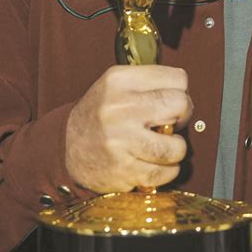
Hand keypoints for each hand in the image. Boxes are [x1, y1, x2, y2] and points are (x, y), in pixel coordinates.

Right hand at [65, 65, 192, 192]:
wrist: (65, 146)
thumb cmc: (99, 114)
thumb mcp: (116, 84)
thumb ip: (148, 83)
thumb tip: (186, 93)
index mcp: (120, 80)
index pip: (177, 78)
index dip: (180, 91)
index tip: (172, 100)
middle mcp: (120, 107)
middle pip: (181, 105)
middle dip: (183, 115)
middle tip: (171, 122)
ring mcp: (121, 140)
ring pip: (177, 145)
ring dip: (176, 149)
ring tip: (163, 146)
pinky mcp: (123, 169)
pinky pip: (164, 172)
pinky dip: (167, 171)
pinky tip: (156, 164)